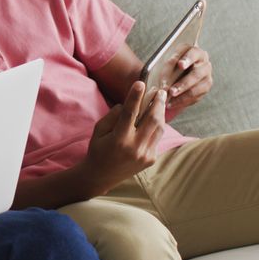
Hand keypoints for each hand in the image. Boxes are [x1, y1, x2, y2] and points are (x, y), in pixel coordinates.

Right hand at [80, 81, 165, 195]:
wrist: (101, 176)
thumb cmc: (97, 150)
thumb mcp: (99, 130)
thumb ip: (113, 116)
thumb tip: (127, 104)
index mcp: (119, 139)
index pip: (130, 113)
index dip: (135, 96)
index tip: (141, 83)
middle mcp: (135, 147)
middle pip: (151, 119)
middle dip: (157, 103)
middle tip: (160, 91)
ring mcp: (145, 155)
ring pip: (159, 128)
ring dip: (161, 113)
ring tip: (160, 101)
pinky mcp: (151, 159)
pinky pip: (156, 138)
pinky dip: (156, 126)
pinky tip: (155, 119)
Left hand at [167, 46, 212, 113]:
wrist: (180, 70)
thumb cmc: (173, 62)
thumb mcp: (169, 59)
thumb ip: (168, 65)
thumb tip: (164, 80)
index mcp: (196, 52)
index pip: (194, 54)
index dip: (187, 59)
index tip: (180, 64)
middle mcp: (205, 64)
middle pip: (196, 74)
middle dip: (183, 84)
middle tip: (171, 91)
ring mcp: (207, 77)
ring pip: (196, 88)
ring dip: (182, 95)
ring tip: (169, 99)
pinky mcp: (204, 89)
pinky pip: (195, 97)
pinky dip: (182, 101)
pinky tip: (172, 104)